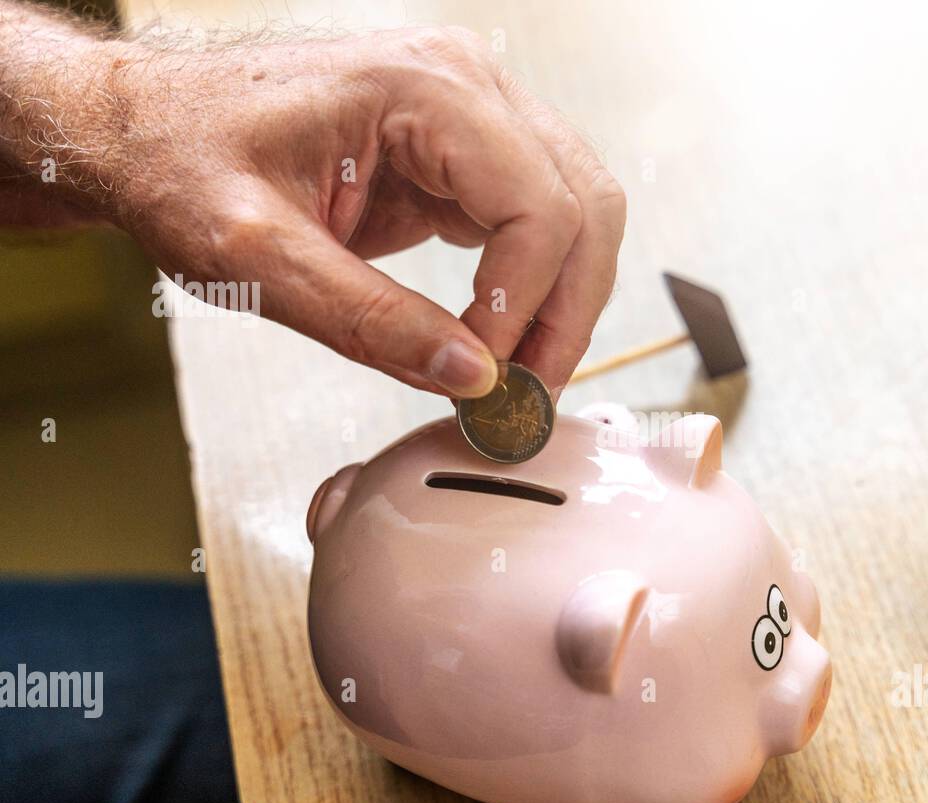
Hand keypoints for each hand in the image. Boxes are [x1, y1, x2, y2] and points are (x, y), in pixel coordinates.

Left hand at [0, 10, 625, 396]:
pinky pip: (536, 214)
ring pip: (577, 209)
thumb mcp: (255, 258)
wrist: (146, 129)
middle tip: (530, 393)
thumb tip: (471, 376)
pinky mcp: (459, 148)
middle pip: (583, 205)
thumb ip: (367, 321)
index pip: (538, 207)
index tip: (485, 378)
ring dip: (563, 298)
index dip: (525, 306)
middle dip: (567, 311)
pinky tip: (500, 332)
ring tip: (522, 373)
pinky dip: (534, 281)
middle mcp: (463, 85)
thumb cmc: (182, 164)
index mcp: (422, 89)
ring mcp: (469, 111)